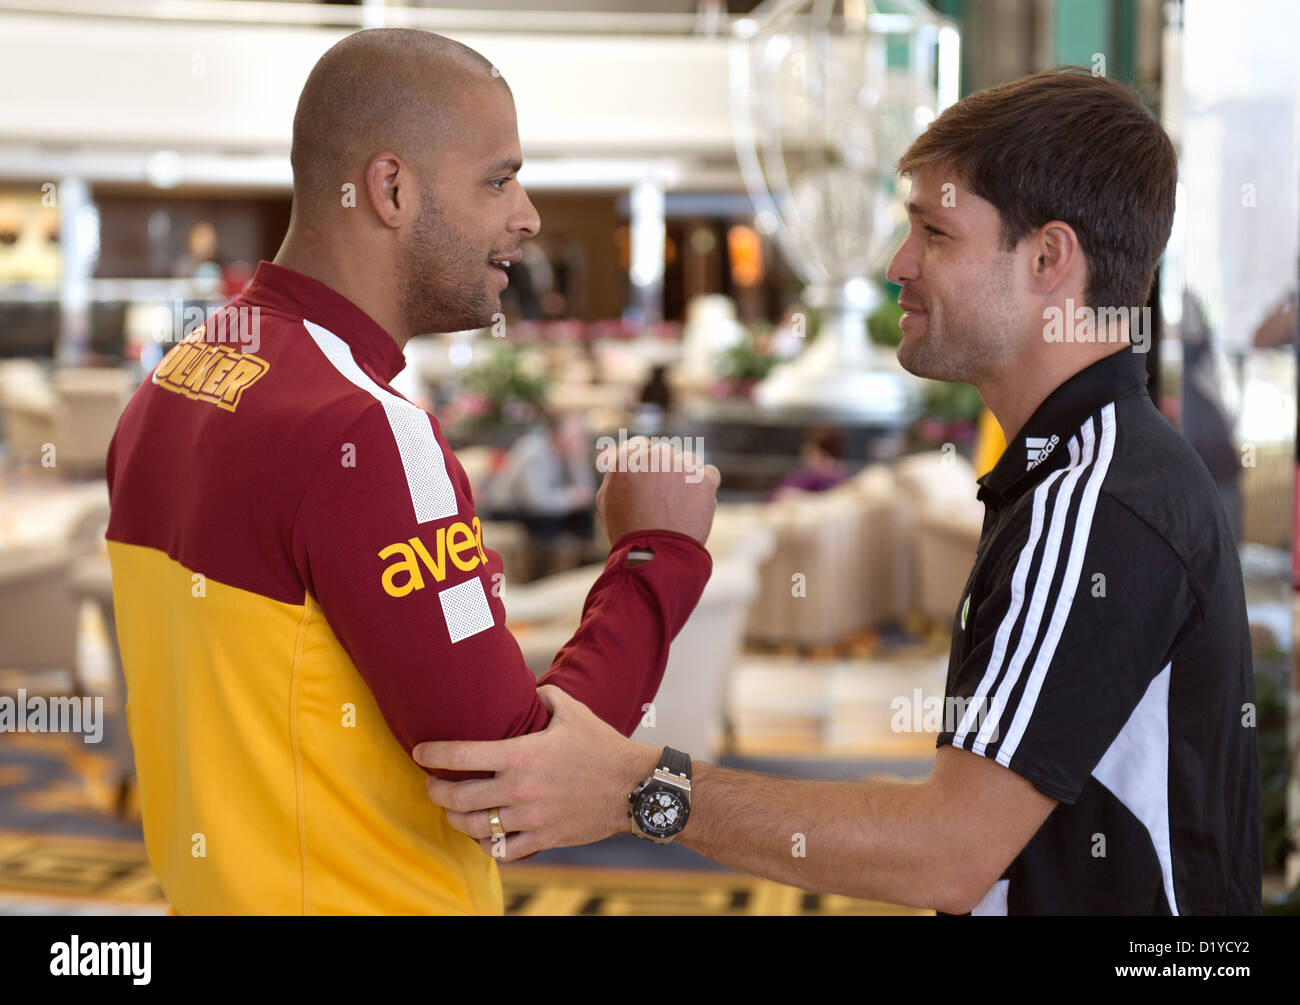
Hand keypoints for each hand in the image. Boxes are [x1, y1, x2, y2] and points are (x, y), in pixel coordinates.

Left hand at [413, 685, 659, 860]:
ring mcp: (530, 819)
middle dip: (435, 791)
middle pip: (458, 798)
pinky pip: (502, 849)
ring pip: (474, 827)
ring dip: (455, 819)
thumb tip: (525, 688)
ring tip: (452, 810)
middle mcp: (520, 790)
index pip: (461, 756)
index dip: (432, 754)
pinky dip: (486, 843)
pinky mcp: (543, 839)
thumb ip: (543, 696)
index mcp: (522, 755)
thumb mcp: (573, 711)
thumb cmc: (603, 746)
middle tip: (431, 784)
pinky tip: (483, 832)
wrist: (635, 788)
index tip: (419, 753)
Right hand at [596, 435, 719, 546]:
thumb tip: (620, 454)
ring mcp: (682, 466)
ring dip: (685, 476)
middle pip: (664, 453)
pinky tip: (694, 504)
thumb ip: (614, 471)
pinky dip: (704, 486)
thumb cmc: (627, 530)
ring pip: (688, 461)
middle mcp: (655, 456)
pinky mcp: (704, 480)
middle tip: (662, 498)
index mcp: (628, 459)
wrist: (655, 555)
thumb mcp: (606, 500)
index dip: (643, 462)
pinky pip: (709, 473)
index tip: (647, 478)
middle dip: (664, 470)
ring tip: (678, 505)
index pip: (639, 445)